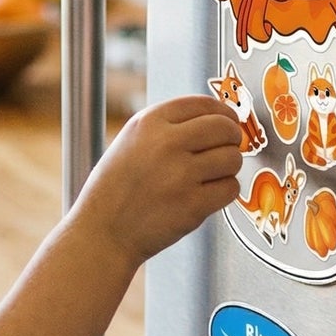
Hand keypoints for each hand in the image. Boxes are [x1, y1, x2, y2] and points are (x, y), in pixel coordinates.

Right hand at [73, 95, 241, 265]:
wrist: (103, 231)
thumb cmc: (115, 189)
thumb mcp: (131, 141)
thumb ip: (169, 126)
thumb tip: (215, 119)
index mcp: (148, 122)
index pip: (204, 103)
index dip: (223, 112)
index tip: (228, 120)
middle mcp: (165, 143)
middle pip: (225, 127)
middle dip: (231, 139)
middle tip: (226, 148)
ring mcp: (181, 174)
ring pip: (232, 158)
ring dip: (227, 167)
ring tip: (209, 176)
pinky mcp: (193, 204)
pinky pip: (230, 188)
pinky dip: (224, 191)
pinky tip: (206, 194)